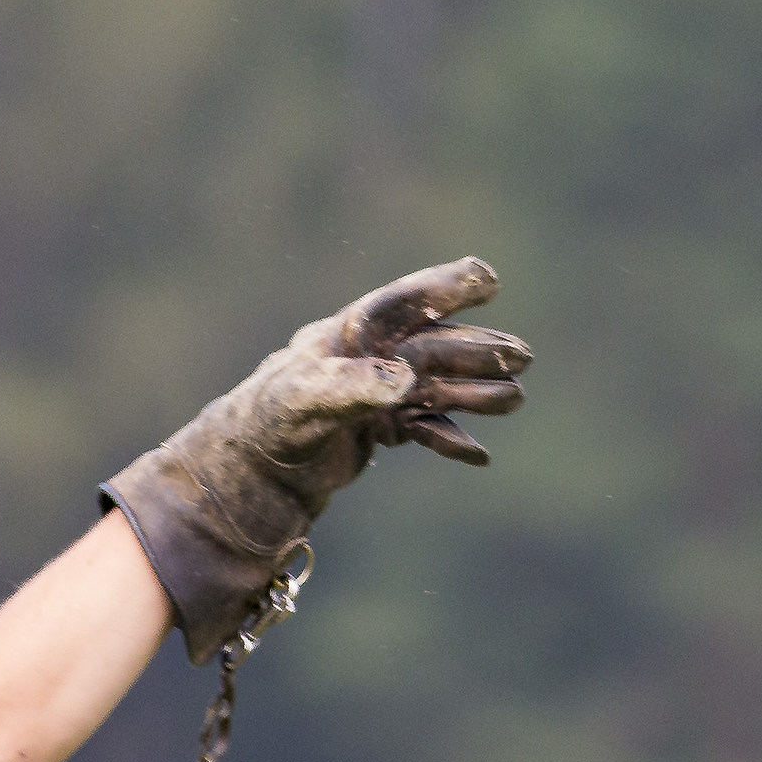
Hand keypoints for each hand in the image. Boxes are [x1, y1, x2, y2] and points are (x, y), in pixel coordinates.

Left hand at [101, 257, 530, 662]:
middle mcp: (362, 360)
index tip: (488, 278)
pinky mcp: (371, 431)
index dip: (443, 288)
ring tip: (516, 398)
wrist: (238, 484)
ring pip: (435, 387)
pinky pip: (422, 428)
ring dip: (474, 393)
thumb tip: (407, 378)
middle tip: (523, 356)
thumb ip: (355, 387)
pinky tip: (475, 454)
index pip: (401, 305)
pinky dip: (448, 438)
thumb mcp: (303, 404)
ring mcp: (370, 395)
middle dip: (477, 350)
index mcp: (344, 338)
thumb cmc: (260, 430)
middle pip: (431, 348)